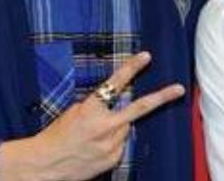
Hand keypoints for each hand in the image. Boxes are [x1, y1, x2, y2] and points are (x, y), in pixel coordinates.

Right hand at [0, 51, 184, 180]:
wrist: (44, 167)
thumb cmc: (55, 137)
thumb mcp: (73, 112)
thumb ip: (96, 106)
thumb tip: (113, 103)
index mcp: (91, 109)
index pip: (115, 83)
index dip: (132, 68)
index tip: (146, 56)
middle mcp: (105, 126)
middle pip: (140, 108)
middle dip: (162, 97)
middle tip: (179, 89)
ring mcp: (112, 144)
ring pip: (126, 128)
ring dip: (117, 126)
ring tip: (95, 135)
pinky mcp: (114, 159)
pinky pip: (120, 144)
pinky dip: (112, 142)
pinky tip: (95, 147)